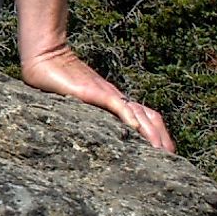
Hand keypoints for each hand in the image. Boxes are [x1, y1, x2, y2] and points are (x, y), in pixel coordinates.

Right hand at [21, 43, 175, 151]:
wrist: (44, 57)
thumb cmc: (54, 79)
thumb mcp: (74, 101)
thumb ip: (84, 113)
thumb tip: (86, 134)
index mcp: (113, 100)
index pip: (145, 116)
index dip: (158, 133)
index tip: (164, 153)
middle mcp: (115, 96)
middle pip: (150, 116)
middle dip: (163, 138)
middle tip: (172, 159)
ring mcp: (106, 93)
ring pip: (138, 113)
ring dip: (152, 134)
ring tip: (161, 152)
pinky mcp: (94, 91)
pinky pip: (117, 105)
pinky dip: (129, 117)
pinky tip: (136, 130)